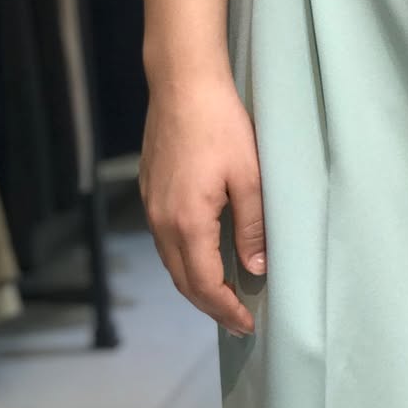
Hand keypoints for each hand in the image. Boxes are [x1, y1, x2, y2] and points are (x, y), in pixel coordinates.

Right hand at [138, 68, 264, 337]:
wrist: (183, 84)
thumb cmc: (220, 125)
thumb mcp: (250, 178)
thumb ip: (253, 228)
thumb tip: (256, 268)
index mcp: (187, 221)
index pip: (204, 284)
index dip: (226, 309)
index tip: (248, 323)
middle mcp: (162, 220)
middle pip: (183, 281)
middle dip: (211, 306)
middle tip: (239, 321)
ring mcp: (152, 207)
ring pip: (172, 263)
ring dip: (197, 286)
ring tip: (225, 299)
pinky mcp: (151, 193)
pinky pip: (166, 242)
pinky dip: (186, 262)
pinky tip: (206, 261)